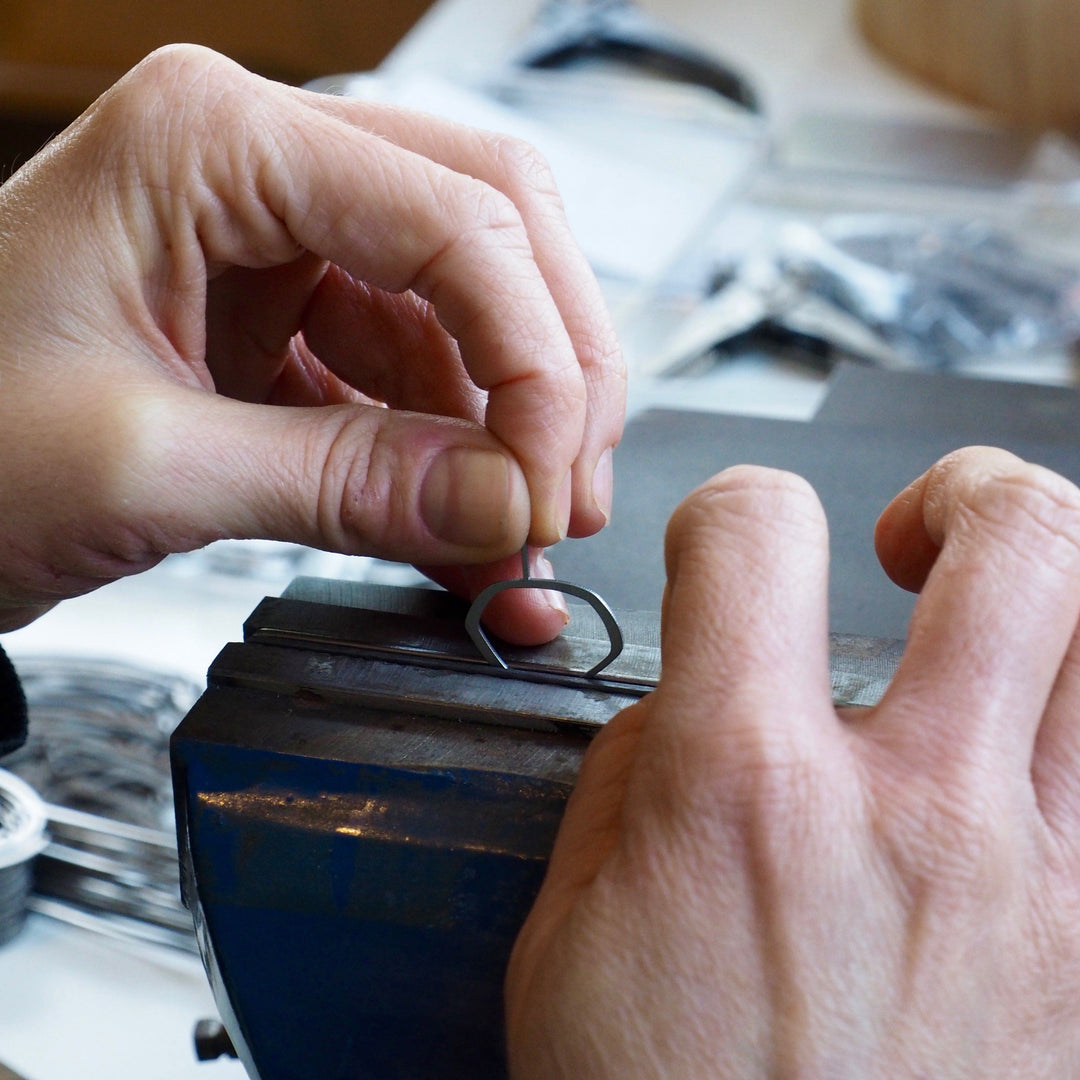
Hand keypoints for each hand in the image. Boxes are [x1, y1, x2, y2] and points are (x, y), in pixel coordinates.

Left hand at [0, 45, 624, 634]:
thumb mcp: (144, 469)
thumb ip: (341, 483)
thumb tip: (505, 503)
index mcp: (211, 139)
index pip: (456, 217)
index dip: (536, 356)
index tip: (551, 478)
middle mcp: (261, 168)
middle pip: (490, 235)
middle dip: (551, 369)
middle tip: (570, 489)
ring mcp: (280, 244)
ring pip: (464, 314)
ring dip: (508, 430)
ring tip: (522, 538)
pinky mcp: (286, 321)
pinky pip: (410, 377)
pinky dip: (451, 459)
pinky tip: (468, 531)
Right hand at [506, 446, 1079, 1077]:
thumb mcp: (569, 939)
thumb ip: (629, 781)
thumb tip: (686, 703)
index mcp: (744, 799)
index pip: (756, 537)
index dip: (733, 511)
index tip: (734, 547)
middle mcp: (916, 824)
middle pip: (1023, 541)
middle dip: (971, 500)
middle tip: (924, 541)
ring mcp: (1044, 895)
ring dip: (1060, 602)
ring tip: (1004, 631)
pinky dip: (1078, 741)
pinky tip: (1026, 772)